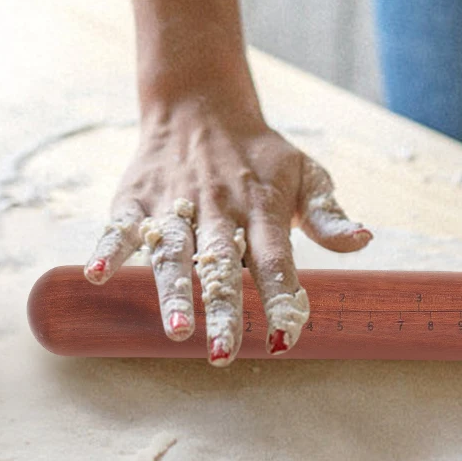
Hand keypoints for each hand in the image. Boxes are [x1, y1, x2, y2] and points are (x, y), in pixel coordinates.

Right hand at [84, 77, 370, 364]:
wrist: (202, 106)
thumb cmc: (260, 156)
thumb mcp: (304, 174)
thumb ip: (328, 216)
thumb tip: (363, 241)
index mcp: (262, 208)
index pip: (275, 260)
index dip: (280, 298)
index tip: (286, 339)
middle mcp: (219, 209)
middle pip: (222, 263)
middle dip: (223, 309)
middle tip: (223, 354)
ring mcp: (175, 203)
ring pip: (174, 251)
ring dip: (173, 291)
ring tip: (177, 331)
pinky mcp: (137, 198)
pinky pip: (120, 226)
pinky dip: (108, 249)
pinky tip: (99, 275)